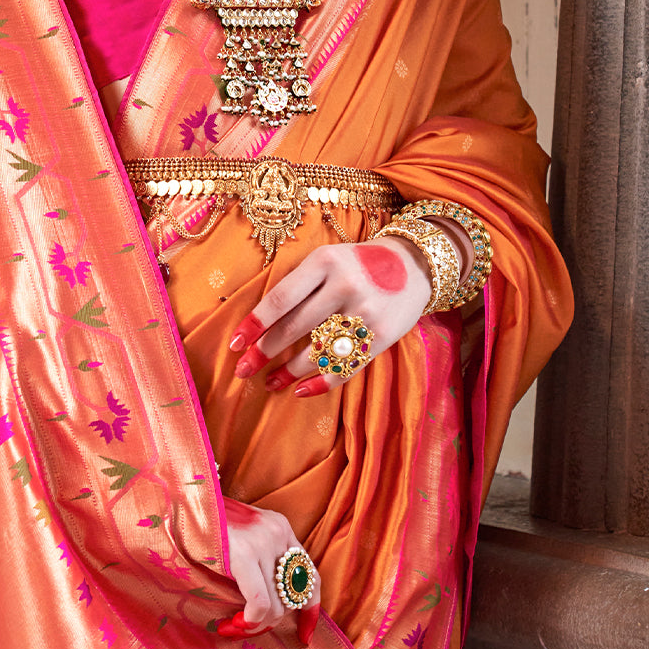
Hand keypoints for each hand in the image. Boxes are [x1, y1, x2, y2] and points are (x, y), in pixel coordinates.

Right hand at [217, 497, 319, 646]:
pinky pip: (259, 602)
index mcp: (281, 527)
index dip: (311, 610)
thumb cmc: (208, 526)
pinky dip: (250, 620)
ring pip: (277, 605)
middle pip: (294, 596)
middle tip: (248, 626)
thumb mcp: (244, 538)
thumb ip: (262, 560)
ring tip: (236, 625)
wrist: (185, 503)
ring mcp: (262, 541)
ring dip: (257, 625)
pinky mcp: (244, 553)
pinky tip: (234, 623)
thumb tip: (272, 607)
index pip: (311, 575)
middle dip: (272, 620)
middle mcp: (278, 532)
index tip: (305, 636)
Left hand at [228, 237, 432, 395]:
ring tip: (271, 382)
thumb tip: (260, 324)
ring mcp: (365, 312)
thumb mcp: (327, 258)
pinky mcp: (381, 336)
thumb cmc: (358, 263)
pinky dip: (320, 383)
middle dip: (264, 353)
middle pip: (294, 327)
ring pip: (317, 351)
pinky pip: (345, 367)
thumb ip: (299, 284)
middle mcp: (344, 285)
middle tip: (243, 370)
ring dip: (288, 372)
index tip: (234, 345)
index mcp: (324, 261)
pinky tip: (301, 390)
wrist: (415, 264)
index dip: (254, 324)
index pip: (279, 299)